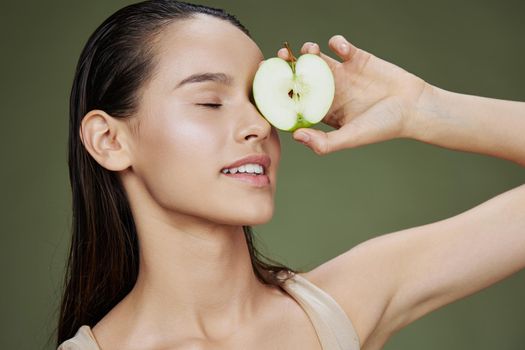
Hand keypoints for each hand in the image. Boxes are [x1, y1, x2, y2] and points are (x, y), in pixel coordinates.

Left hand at [277, 35, 428, 154]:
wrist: (414, 108)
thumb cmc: (383, 127)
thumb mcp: (352, 137)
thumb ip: (324, 142)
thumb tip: (296, 136)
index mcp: (324, 109)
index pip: (295, 99)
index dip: (280, 91)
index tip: (266, 83)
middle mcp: (329, 90)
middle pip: (300, 75)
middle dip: (288, 65)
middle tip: (280, 58)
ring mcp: (342, 73)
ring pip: (316, 57)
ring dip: (309, 51)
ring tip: (310, 51)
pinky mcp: (357, 58)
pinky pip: (340, 45)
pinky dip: (337, 42)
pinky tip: (341, 49)